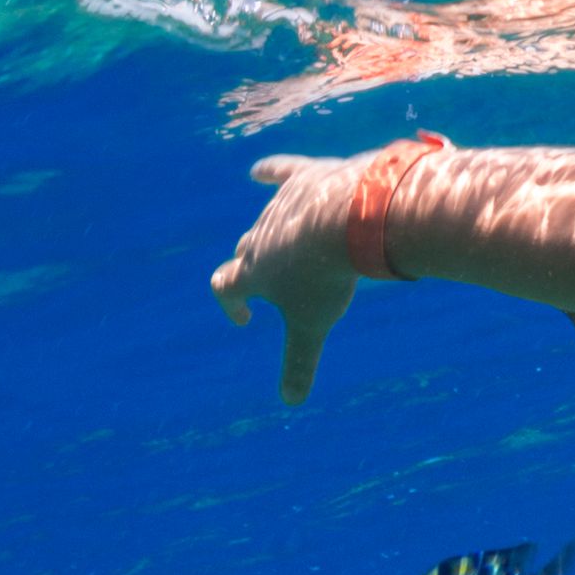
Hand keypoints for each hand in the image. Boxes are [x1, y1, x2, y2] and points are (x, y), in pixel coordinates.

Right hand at [208, 136, 445, 402]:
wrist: (347, 219)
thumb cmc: (327, 276)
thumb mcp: (313, 324)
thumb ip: (299, 362)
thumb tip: (291, 402)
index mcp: (253, 270)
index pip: (226, 286)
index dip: (232, 304)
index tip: (247, 319)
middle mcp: (260, 235)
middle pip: (250, 253)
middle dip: (258, 271)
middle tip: (277, 288)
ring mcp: (282, 206)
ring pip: (272, 220)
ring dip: (280, 234)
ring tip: (299, 248)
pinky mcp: (305, 179)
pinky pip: (283, 174)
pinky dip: (272, 174)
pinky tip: (261, 173)